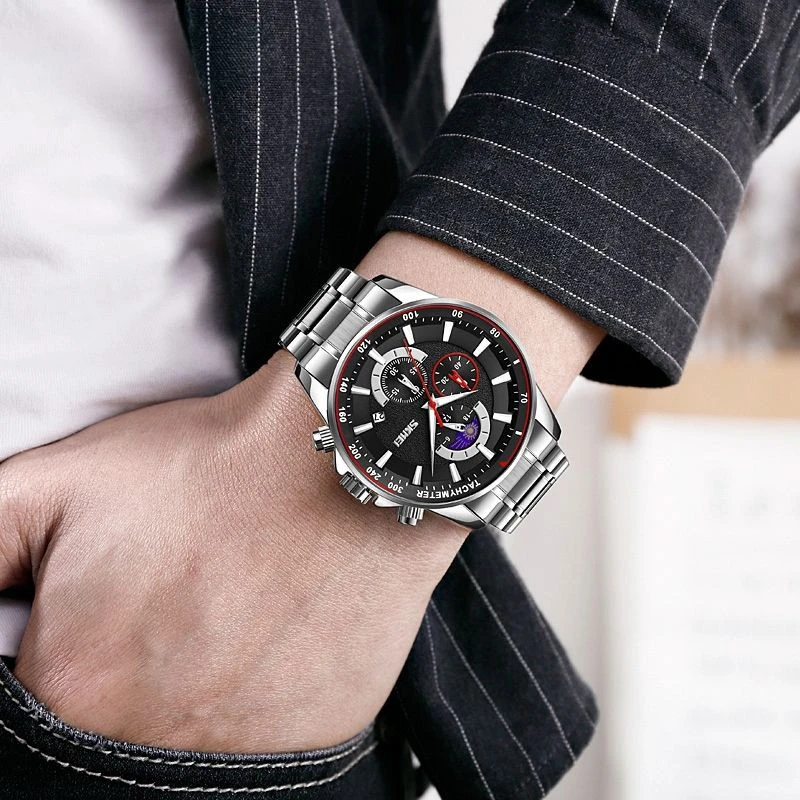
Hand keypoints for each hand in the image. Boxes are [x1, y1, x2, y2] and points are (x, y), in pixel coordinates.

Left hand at [0, 352, 466, 753]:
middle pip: (109, 723)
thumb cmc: (211, 469)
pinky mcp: (310, 743)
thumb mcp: (53, 485)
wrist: (343, 467)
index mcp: (74, 690)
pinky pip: (257, 734)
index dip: (65, 641)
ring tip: (222, 607)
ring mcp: (240, 755)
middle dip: (126, 662)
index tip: (105, 605)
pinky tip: (269, 629)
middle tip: (167, 599)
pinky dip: (254, 690)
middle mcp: (150, 747)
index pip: (33, 698)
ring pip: (185, 732)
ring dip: (191, 679)